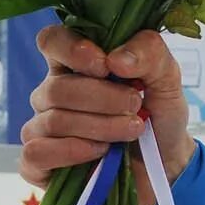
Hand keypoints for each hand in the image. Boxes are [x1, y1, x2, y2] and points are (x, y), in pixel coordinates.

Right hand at [20, 26, 196, 204]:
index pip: (52, 40)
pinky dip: (74, 152)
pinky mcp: (38, 163)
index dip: (73, 50)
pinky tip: (102, 152)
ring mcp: (41, 128)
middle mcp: (52, 93)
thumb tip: (115, 59)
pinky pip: (36, 153)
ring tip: (132, 130)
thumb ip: (150, 54)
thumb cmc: (159, 113)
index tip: (106, 66)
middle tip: (137, 106)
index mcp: (77, 64)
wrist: (166, 162)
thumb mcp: (167, 77)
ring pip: (53, 120)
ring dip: (101, 126)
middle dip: (104, 99)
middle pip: (56, 88)